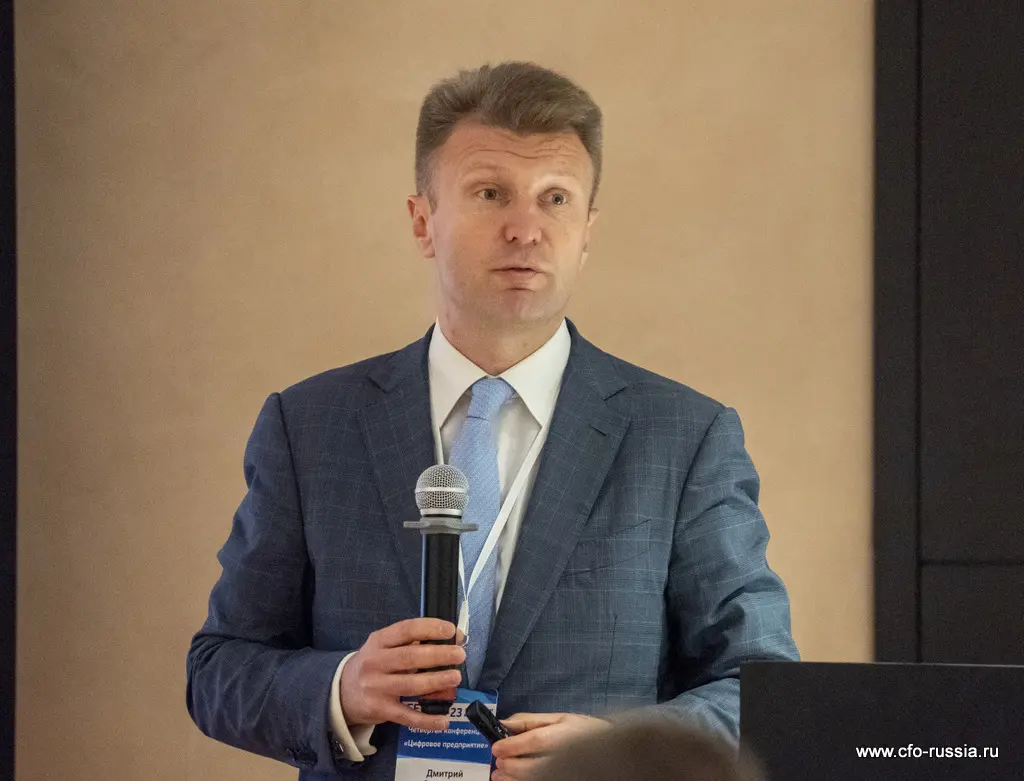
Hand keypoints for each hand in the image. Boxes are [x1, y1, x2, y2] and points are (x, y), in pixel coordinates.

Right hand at [339, 617, 465, 730]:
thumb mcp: (384, 646)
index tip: (450, 630)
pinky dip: (426, 720)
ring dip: (436, 681)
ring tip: (455, 677)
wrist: (343, 692)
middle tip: (459, 654)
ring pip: (410, 685)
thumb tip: (452, 637)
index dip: (430, 628)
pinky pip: (407, 716)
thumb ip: (412, 641)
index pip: (406, 630)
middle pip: (410, 657)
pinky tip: (443, 720)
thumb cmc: (373, 664)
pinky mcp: (379, 710)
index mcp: (379, 641)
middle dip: (438, 655)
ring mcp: (376, 687)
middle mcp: (375, 662)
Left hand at [491, 712, 609, 780]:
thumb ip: (529, 720)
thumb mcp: (559, 718)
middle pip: (529, 767)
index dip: (511, 746)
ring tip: (499, 776)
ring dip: (511, 780)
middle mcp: (560, 758)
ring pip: (531, 780)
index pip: (533, 741)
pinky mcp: (560, 778)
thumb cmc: (582, 731)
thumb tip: (504, 722)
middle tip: (499, 762)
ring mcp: (560, 772)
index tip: (496, 748)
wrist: (607, 751)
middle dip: (509, 766)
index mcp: (560, 737)